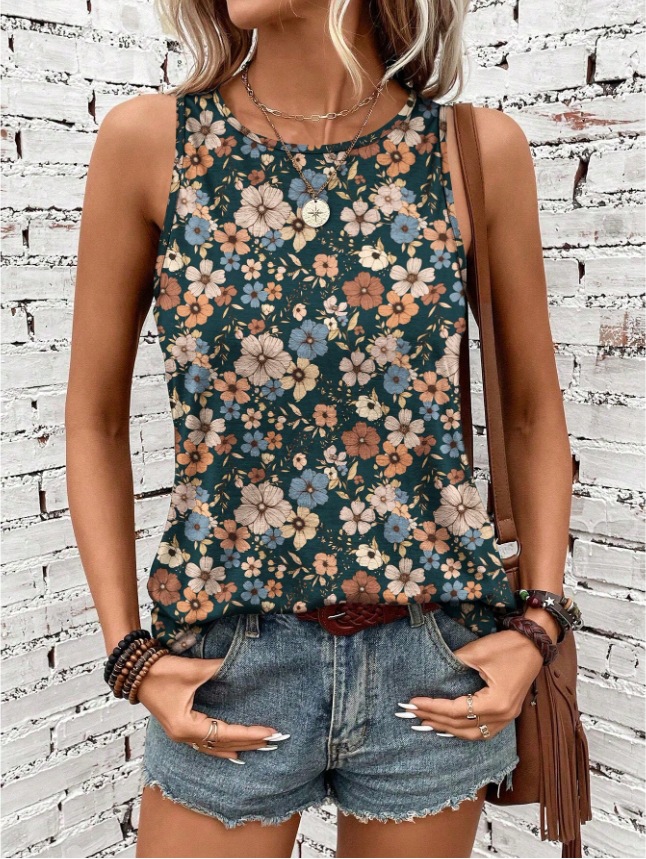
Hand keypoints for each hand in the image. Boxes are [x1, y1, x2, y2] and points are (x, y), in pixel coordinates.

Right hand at [136, 653, 282, 761]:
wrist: (135, 671)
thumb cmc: (161, 671)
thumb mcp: (194, 670)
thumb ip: (220, 669)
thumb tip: (243, 665)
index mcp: (187, 726)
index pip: (226, 733)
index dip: (249, 733)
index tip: (270, 732)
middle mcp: (184, 736)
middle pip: (222, 744)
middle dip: (249, 742)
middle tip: (273, 741)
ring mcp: (180, 734)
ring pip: (214, 747)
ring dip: (237, 746)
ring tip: (259, 747)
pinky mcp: (179, 728)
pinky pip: (205, 744)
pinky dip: (221, 747)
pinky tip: (233, 751)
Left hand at [406, 629, 543, 739]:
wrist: (534, 643)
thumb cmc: (508, 646)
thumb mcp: (477, 652)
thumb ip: (454, 664)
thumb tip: (433, 672)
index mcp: (495, 703)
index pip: (456, 711)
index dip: (433, 707)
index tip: (412, 703)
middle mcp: (502, 716)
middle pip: (462, 726)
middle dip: (435, 720)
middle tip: (412, 714)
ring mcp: (507, 717)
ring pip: (473, 734)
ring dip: (449, 730)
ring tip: (427, 722)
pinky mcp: (507, 713)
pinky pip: (483, 731)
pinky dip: (464, 730)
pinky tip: (450, 727)